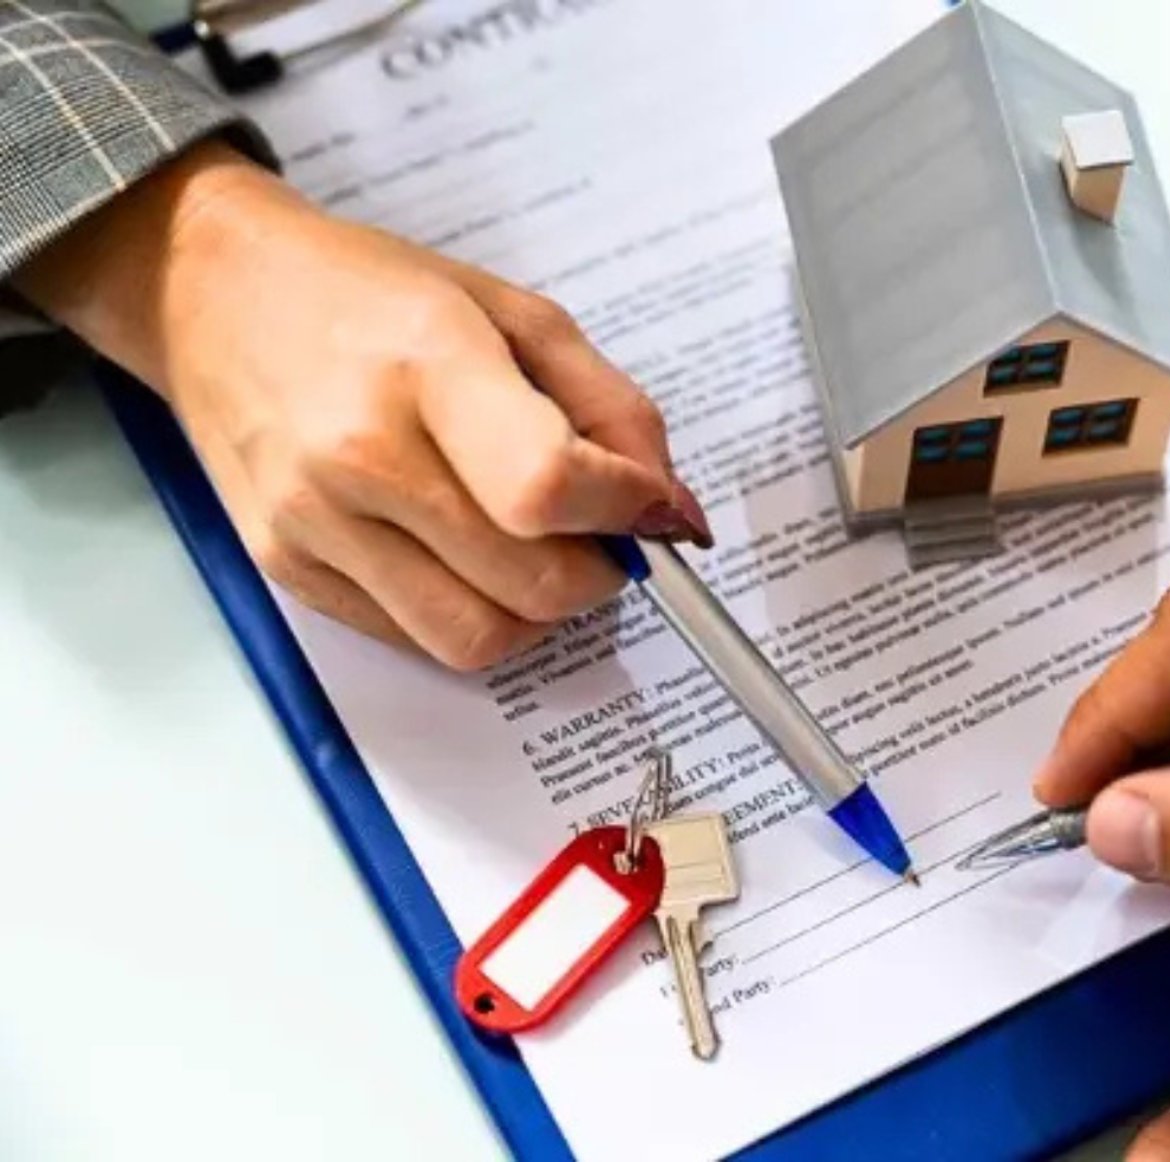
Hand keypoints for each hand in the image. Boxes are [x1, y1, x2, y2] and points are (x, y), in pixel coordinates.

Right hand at [18, 141, 708, 668]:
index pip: (548, 486)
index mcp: (429, 365)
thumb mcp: (515, 314)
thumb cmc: (371, 295)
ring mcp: (314, 521)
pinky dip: (466, 615)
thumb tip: (669, 509)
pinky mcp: (286, 568)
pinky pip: (414, 641)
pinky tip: (461, 554)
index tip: (647, 504)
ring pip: (477, 639)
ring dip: (534, 612)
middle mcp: (361, 452)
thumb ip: (613, 408)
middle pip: (531, 584)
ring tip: (531, 549)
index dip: (623, 512)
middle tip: (597, 533)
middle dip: (596, 572)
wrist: (214, 293)